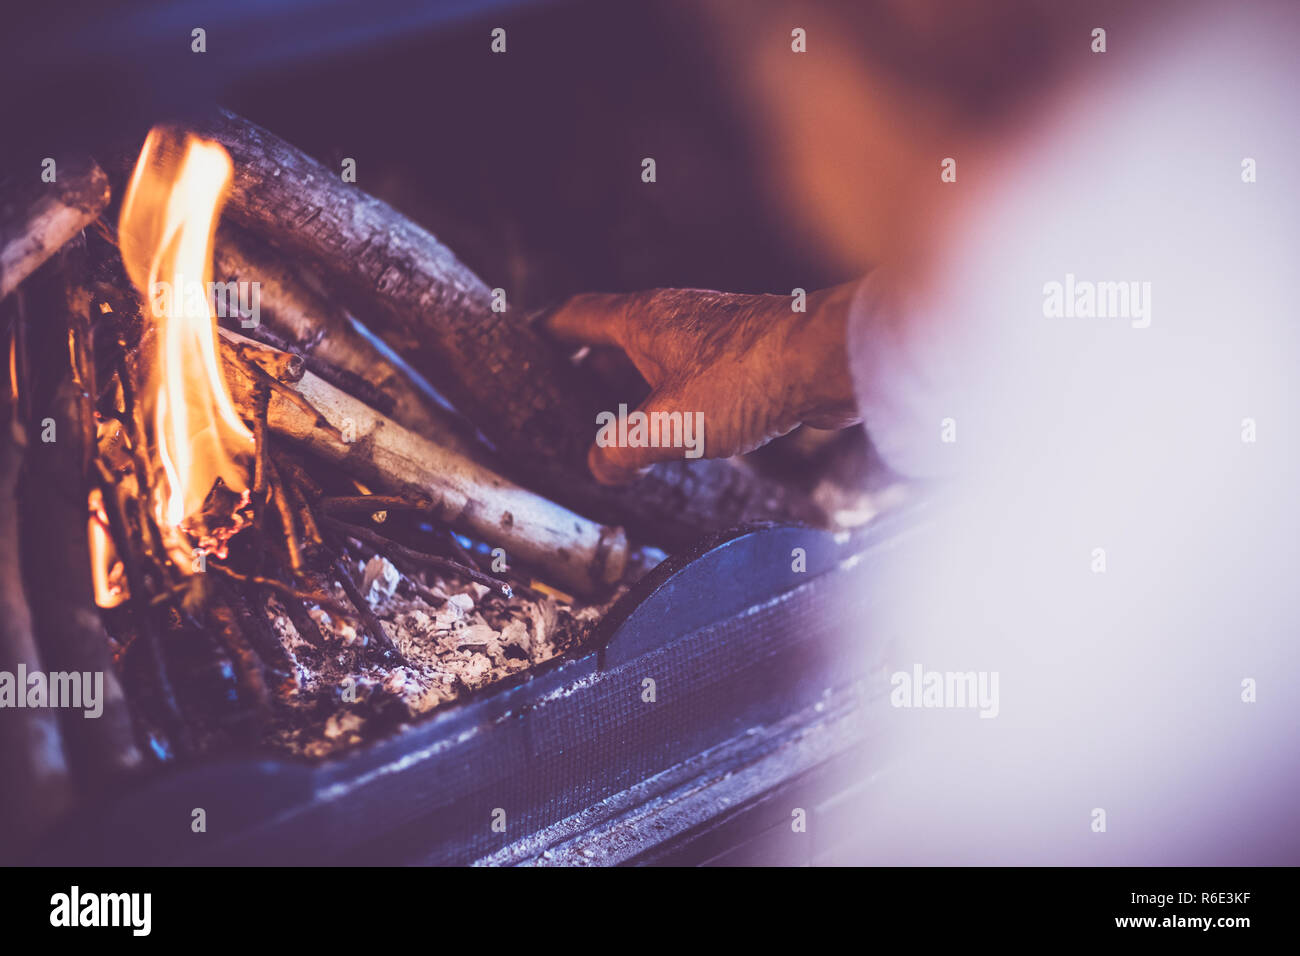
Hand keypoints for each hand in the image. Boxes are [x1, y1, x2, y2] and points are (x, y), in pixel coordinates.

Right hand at [544, 283, 861, 483]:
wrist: (826, 362)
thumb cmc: (750, 376)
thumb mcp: (667, 424)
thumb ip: (622, 449)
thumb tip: (600, 466)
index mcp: (641, 321)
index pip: (576, 316)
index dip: (545, 332)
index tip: (524, 343)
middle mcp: (673, 318)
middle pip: (613, 338)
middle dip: (587, 371)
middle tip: (565, 402)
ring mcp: (709, 334)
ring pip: (655, 358)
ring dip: (634, 388)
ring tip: (619, 425)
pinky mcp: (743, 355)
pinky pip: (691, 374)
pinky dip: (673, 397)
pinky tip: (680, 428)